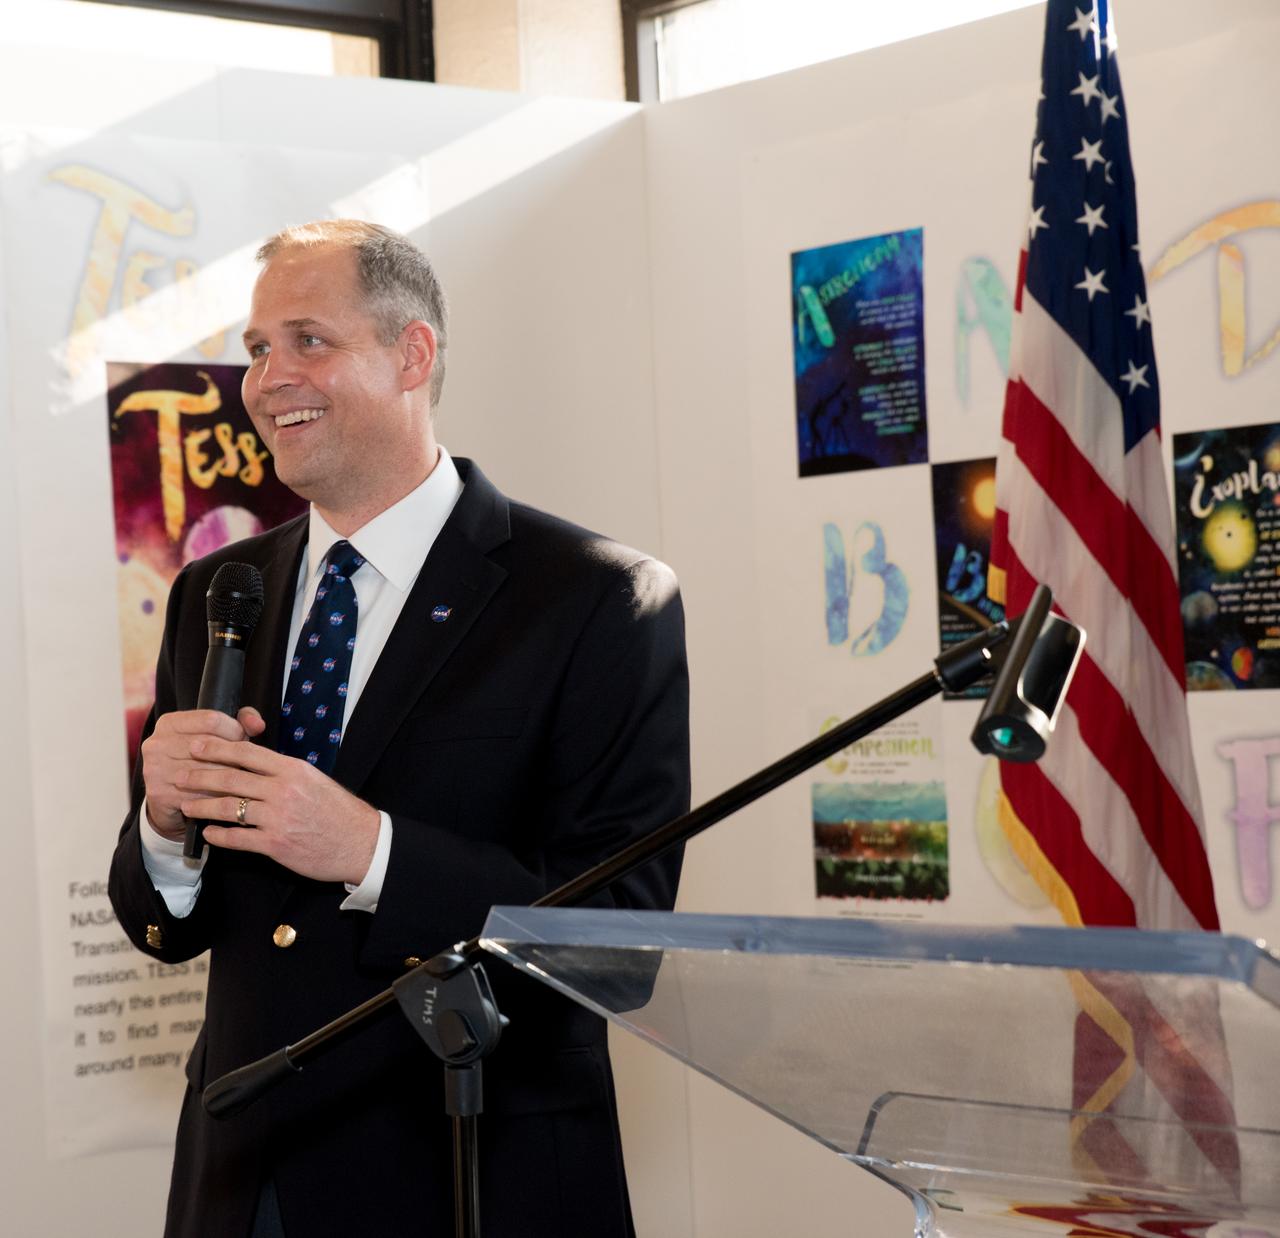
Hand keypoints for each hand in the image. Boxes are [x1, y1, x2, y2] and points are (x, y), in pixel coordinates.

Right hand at [141, 707, 262, 841]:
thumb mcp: (214, 737)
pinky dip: (220, 797)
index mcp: (170, 723)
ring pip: (209, 771)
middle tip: (246, 765)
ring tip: (241, 781)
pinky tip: (229, 797)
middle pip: (211, 746)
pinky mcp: (160, 793)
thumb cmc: (198, 763)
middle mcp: (157, 743)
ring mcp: (155, 769)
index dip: (235, 731)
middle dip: (234, 757)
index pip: (212, 719)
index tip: (243, 741)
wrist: (168, 800)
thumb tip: (258, 724)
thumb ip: (240, 724)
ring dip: (230, 778)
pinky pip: (201, 794)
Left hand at [175, 708, 380, 884]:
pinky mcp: (276, 844)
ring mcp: (278, 818)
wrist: (361, 842)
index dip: (218, 748)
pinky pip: (239, 838)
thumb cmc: (339, 811)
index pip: (248, 753)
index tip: (196, 744)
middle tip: (180, 774)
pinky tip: (208, 832)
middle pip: (231, 779)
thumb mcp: (315, 780)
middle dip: (200, 776)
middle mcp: (283, 791)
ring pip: (230, 808)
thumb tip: (257, 766)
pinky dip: (219, 835)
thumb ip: (285, 773)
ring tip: (185, 805)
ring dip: (203, 805)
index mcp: (293, 770)